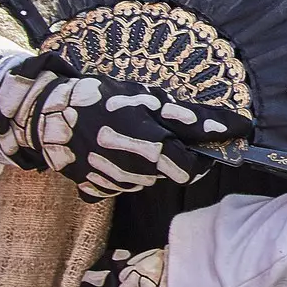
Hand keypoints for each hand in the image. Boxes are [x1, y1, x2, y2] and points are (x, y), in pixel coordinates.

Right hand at [0, 52, 253, 199]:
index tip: (236, 136)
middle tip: (178, 132)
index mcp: (147, 145)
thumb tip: (222, 127)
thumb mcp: (145, 98)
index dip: (214, 152)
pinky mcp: (103, 189)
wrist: (49, 119)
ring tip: (138, 133)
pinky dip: (136, 165)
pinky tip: (121, 147)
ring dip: (159, 159)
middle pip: (177, 171)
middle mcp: (135, 170)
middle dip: (186, 153)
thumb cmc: (101, 99)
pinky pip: (133, 180)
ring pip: (156, 176)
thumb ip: (185, 117)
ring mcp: (117, 183)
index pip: (193, 165)